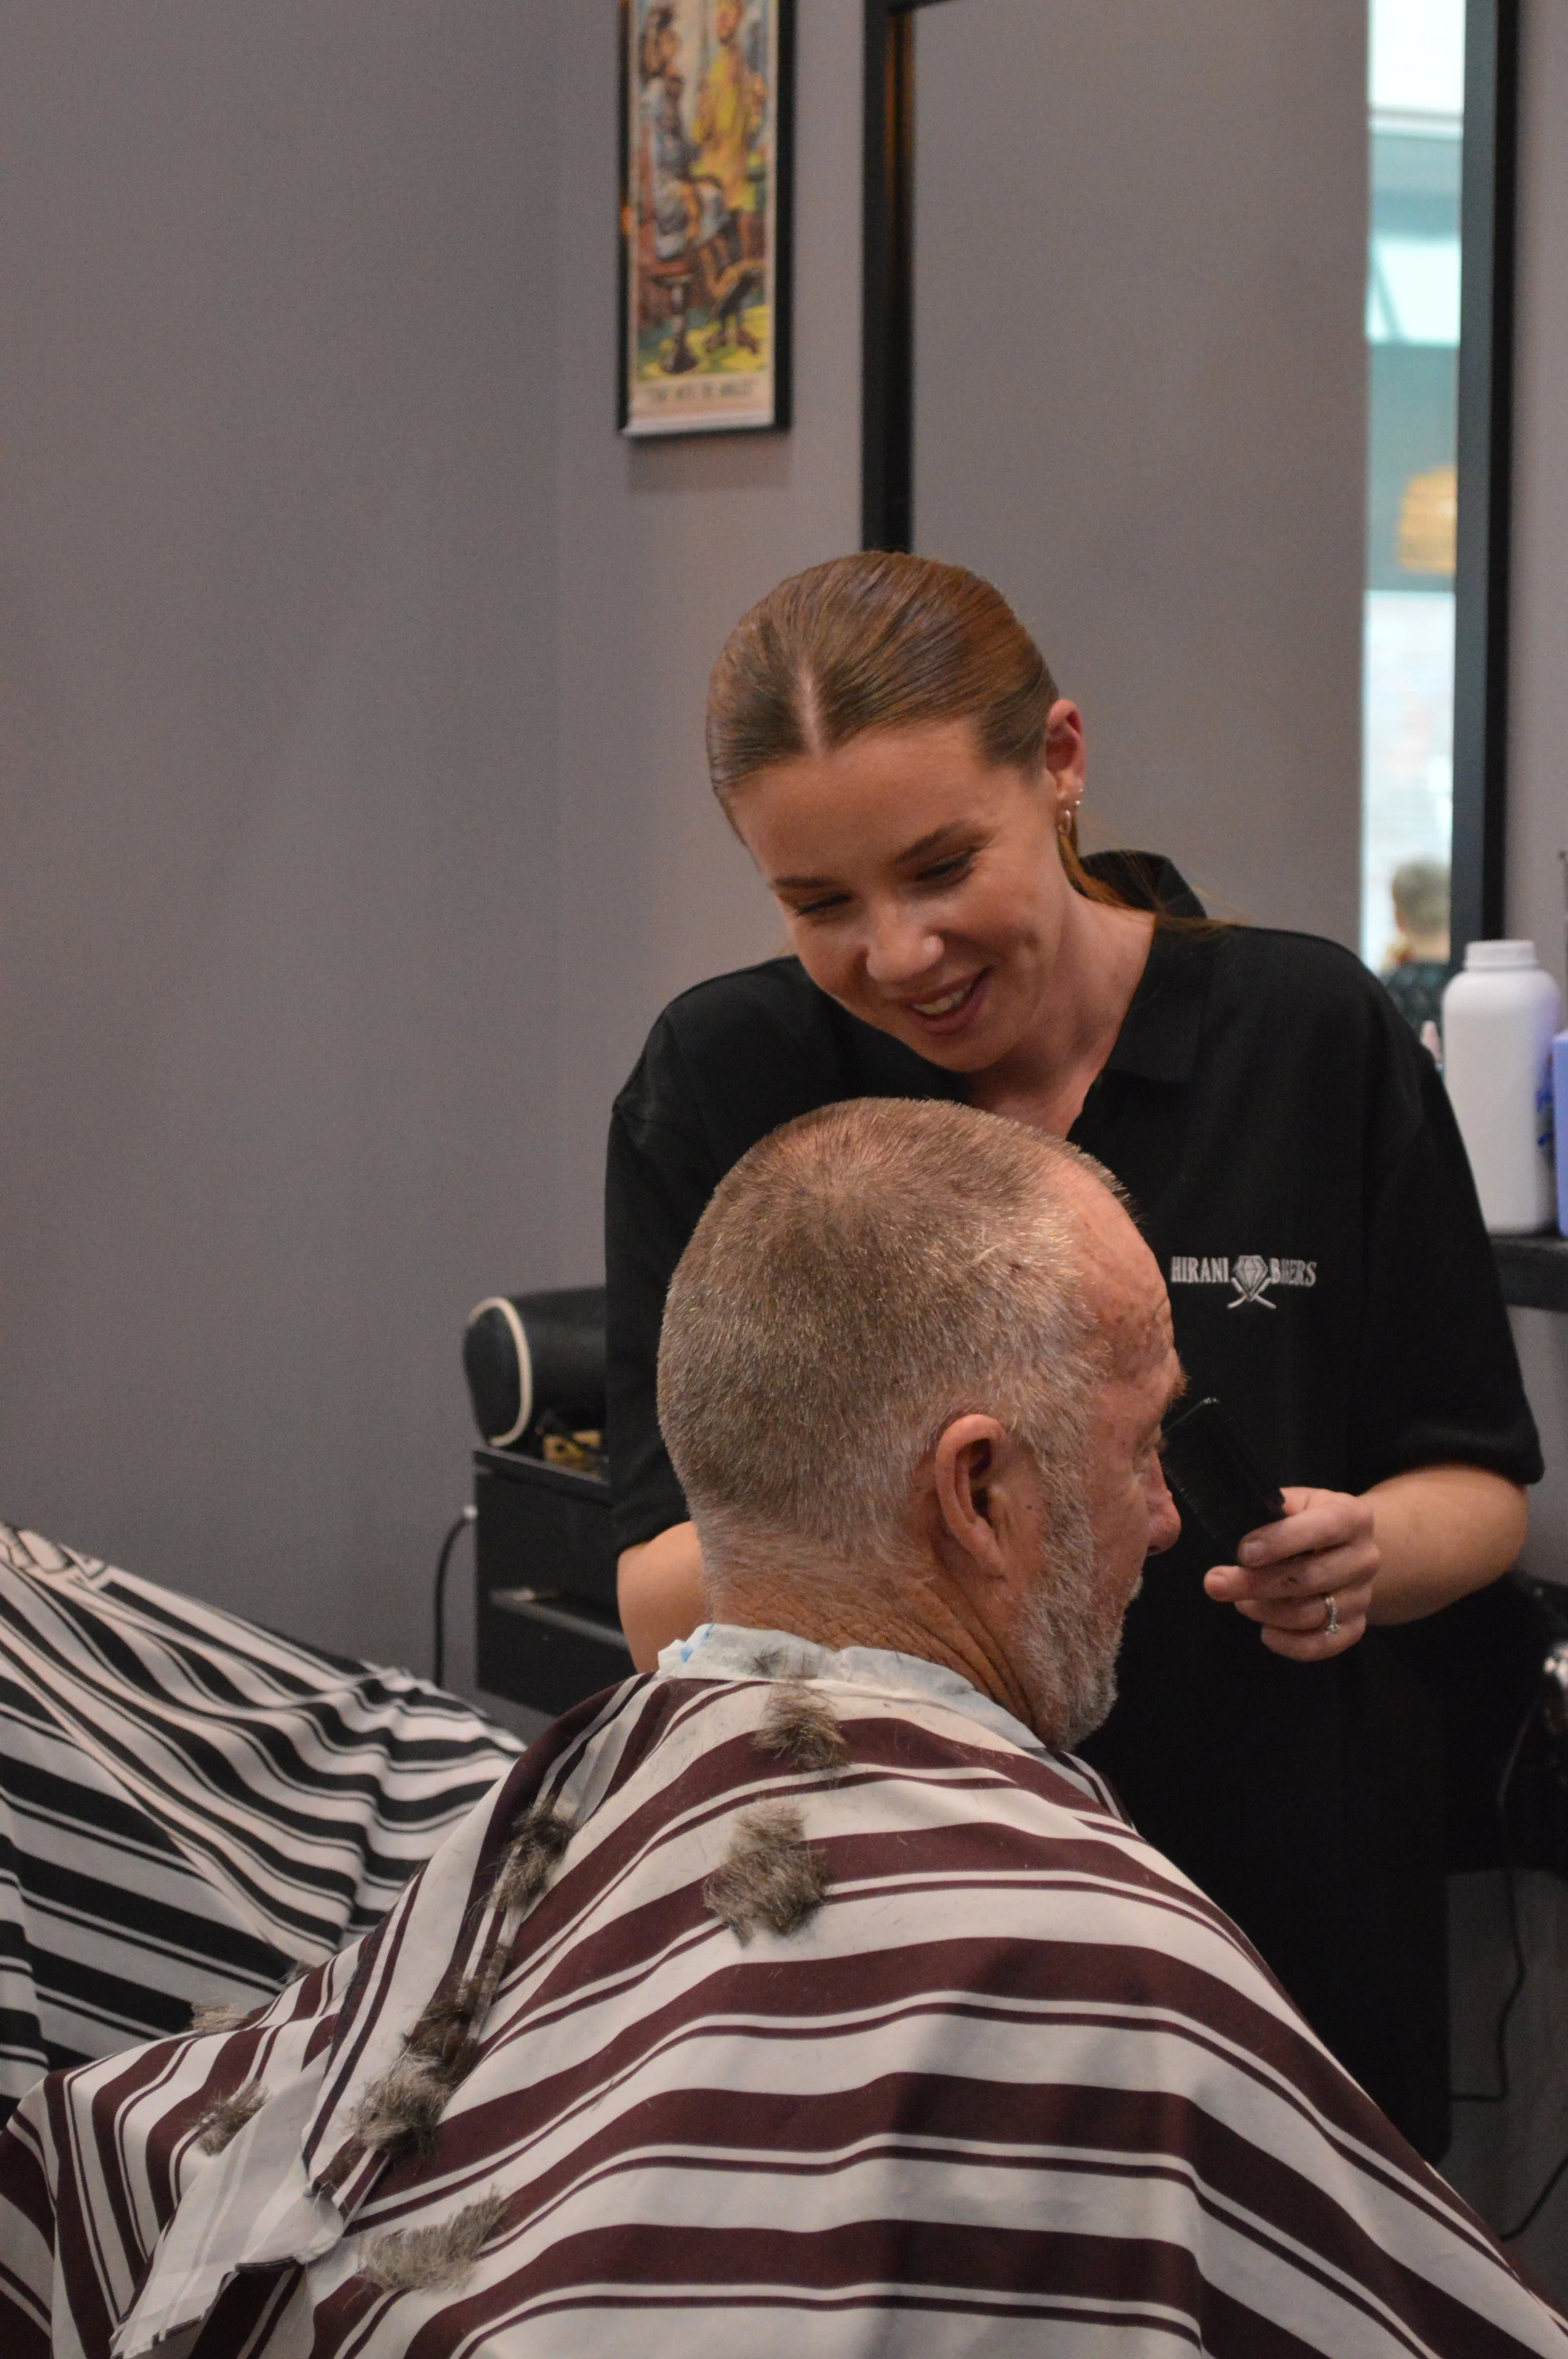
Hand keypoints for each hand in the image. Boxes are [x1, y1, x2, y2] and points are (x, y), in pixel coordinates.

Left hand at [1202, 1488, 1377, 1660]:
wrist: (1349, 1550)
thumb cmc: (1310, 1522)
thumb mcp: (1298, 1503)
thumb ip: (1274, 1511)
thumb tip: (1240, 1527)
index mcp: (1352, 1518)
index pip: (1322, 1528)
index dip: (1280, 1541)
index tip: (1243, 1552)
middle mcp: (1365, 1558)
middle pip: (1310, 1578)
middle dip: (1257, 1583)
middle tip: (1215, 1583)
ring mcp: (1362, 1595)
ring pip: (1312, 1613)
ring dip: (1267, 1611)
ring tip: (1239, 1602)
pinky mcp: (1355, 1626)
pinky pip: (1323, 1644)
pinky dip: (1291, 1644)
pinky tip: (1266, 1633)